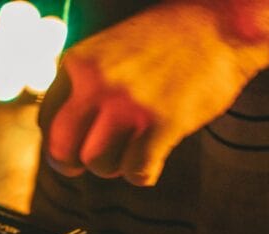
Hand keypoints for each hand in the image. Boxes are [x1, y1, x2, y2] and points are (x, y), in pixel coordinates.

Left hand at [38, 3, 268, 185]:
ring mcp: (129, 105)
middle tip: (91, 163)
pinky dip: (143, 174)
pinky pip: (136, 172)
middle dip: (74, 164)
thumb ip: (84, 84)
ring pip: (99, 165)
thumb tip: (63, 130)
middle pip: (63, 150)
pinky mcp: (162, 124)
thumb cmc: (168, 39)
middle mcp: (97, 84)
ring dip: (115, 166)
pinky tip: (152, 160)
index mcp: (79, 63)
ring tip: (133, 149)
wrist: (222, 24)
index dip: (58, 142)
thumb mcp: (110, 50)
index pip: (46, 121)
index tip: (73, 148)